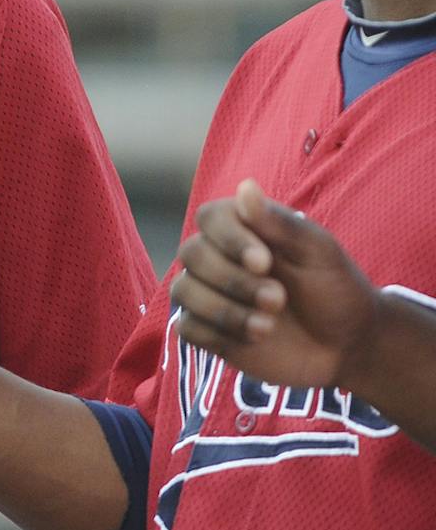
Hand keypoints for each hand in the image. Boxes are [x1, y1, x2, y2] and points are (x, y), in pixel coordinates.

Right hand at [169, 179, 377, 389]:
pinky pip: (187, 329)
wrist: (347, 344)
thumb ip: (279, 223)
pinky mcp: (207, 331)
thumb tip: (245, 185)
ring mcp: (209, 294)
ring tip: (267, 326)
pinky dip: (218, 335)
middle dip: (232, 280)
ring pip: (183, 291)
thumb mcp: (317, 252)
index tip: (264, 262)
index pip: (209, 218)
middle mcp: (219, 258)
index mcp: (244, 230)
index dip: (229, 239)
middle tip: (278, 299)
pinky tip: (254, 340)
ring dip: (225, 311)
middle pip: (191, 254)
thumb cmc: (335, 289)